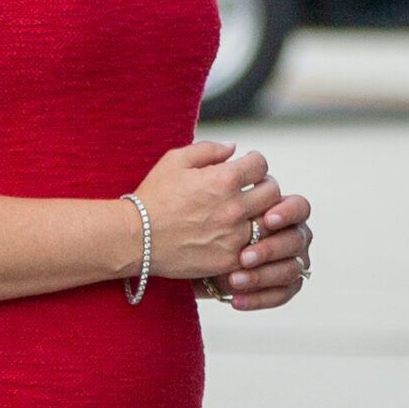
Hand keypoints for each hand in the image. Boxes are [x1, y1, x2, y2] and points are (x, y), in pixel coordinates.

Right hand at [133, 141, 289, 284]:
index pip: (261, 164)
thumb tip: (233, 148)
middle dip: (263, 187)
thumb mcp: (175, 161)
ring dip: (263, 215)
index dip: (253, 164)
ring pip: (270, 222)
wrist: (136, 239)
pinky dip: (253, 241)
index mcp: (223, 179)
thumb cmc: (153, 197)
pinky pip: (257, 248)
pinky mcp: (229, 259)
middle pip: (272, 192)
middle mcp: (234, 207)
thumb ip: (208, 149)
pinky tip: (239, 237)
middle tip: (251, 191)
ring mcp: (234, 236)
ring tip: (248, 215)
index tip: (245, 170)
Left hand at [214, 198, 311, 310]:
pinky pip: (281, 295)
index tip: (267, 219)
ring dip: (260, 276)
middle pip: (295, 241)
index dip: (288, 213)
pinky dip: (258, 299)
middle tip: (243, 257)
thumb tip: (243, 197)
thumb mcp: (224, 214)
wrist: (205, 257)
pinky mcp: (288, 286)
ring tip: (234, 280)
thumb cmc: (217, 227)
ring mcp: (296, 262)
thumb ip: (237, 207)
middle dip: (269, 250)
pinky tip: (236, 300)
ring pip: (289, 270)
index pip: (299, 207)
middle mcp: (297, 236)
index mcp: (289, 212)